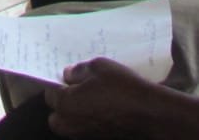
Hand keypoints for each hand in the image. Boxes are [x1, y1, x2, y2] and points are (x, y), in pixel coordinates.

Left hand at [43, 58, 162, 138]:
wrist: (149, 113)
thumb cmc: (122, 87)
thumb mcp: (99, 66)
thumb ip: (78, 70)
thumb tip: (68, 75)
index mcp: (65, 104)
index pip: (50, 93)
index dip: (58, 83)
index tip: (68, 77)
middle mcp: (70, 124)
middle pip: (56, 113)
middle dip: (62, 102)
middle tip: (77, 88)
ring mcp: (83, 135)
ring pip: (69, 124)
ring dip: (74, 112)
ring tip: (91, 97)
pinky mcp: (97, 139)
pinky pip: (84, 128)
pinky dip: (87, 120)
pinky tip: (101, 108)